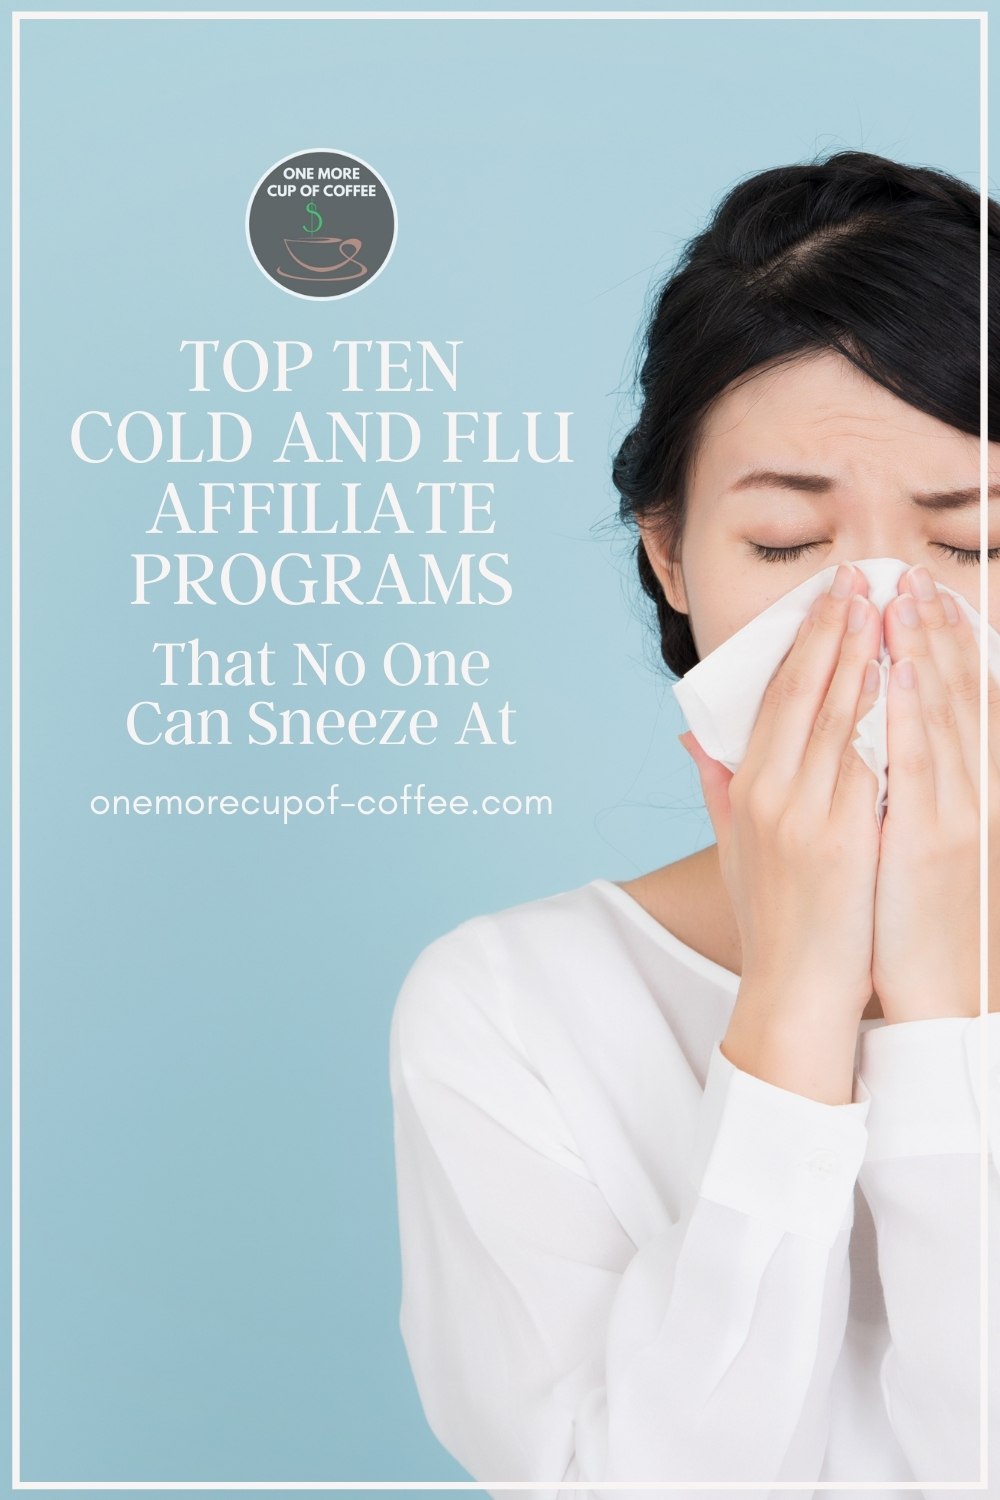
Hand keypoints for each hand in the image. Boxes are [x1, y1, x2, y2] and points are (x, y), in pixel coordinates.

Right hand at [680, 562, 884, 1101]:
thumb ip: (715, 787)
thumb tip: (694, 739)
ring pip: (843, 718)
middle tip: (863, 577)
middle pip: (808, 693)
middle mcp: (771, 794)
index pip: (778, 696)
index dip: (806, 640)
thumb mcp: (731, 848)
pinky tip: (910, 679)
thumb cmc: (771, 918)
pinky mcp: (846, 840)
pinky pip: (873, 762)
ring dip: (869, 656)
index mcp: (746, 790)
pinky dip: (890, 716)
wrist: (796, 990)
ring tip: (891, 608)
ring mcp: (808, 815)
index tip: (831, 595)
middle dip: (839, 629)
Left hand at [872, 564, 999, 1019]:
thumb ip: (908, 788)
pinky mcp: (932, 836)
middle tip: (913, 575)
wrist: (941, 991)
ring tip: (906, 596)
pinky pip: (919, 761)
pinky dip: (912, 709)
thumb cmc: (919, 916)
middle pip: (956, 694)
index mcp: (967, 789)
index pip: (959, 701)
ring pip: (941, 712)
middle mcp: (972, 790)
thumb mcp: (923, 842)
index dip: (944, 646)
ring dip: (924, 649)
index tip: (922, 597)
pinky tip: (901, 666)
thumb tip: (886, 741)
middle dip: (935, 631)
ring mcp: (956, 810)